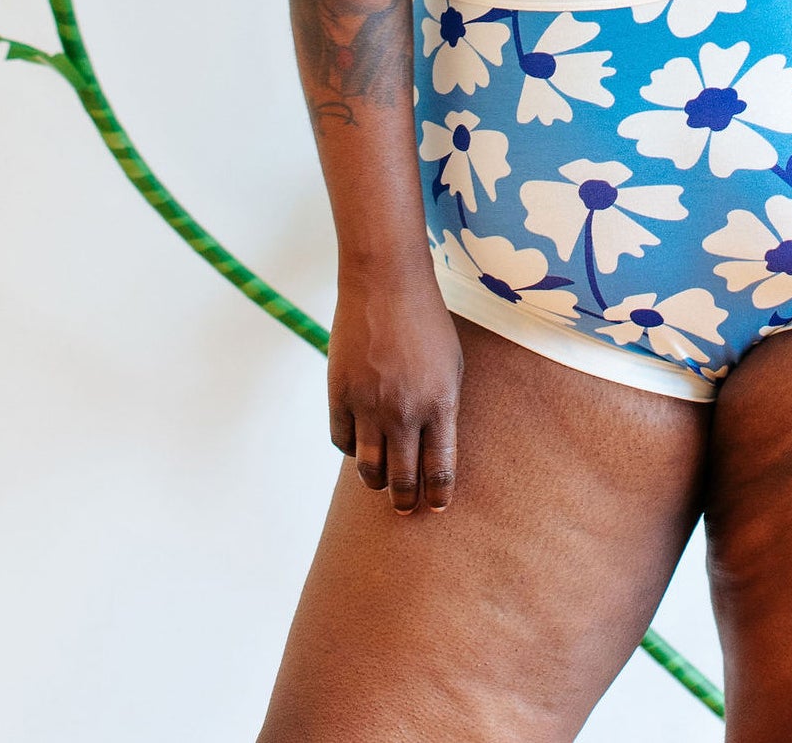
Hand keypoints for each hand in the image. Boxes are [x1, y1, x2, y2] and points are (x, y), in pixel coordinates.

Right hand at [328, 262, 463, 514]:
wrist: (386, 285)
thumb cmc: (427, 323)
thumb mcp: (452, 364)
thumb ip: (443, 408)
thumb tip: (433, 450)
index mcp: (440, 403)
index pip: (440, 468)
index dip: (438, 494)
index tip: (438, 506)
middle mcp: (404, 411)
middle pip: (402, 478)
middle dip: (405, 500)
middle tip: (405, 507)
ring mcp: (368, 405)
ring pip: (368, 468)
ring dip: (376, 482)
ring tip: (382, 484)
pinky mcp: (339, 395)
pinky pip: (342, 441)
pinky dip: (351, 449)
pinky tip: (359, 446)